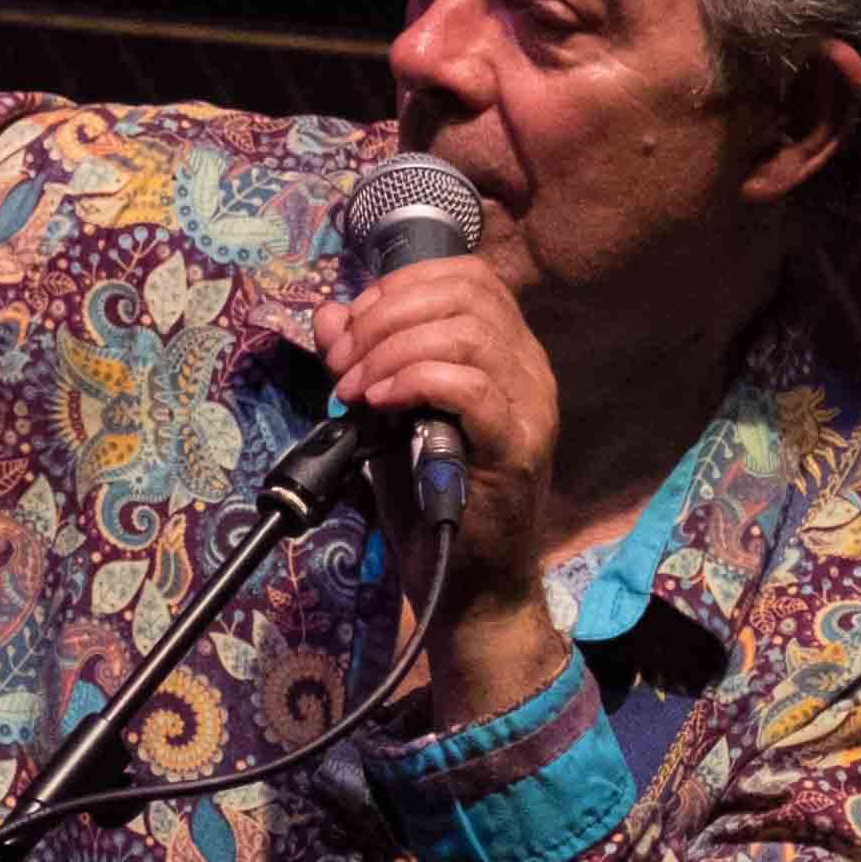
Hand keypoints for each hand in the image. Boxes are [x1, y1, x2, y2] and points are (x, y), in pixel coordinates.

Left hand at [320, 260, 574, 720]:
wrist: (465, 584)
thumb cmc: (430, 502)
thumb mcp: (386, 419)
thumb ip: (364, 362)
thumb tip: (329, 315)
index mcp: (507, 353)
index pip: (468, 277)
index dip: (400, 286)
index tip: (351, 327)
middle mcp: (530, 370)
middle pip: (466, 294)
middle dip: (386, 315)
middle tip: (343, 361)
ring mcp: (531, 408)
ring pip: (468, 333)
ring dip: (392, 350)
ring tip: (354, 387)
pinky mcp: (518, 448)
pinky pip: (471, 386)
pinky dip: (414, 380)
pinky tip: (378, 403)